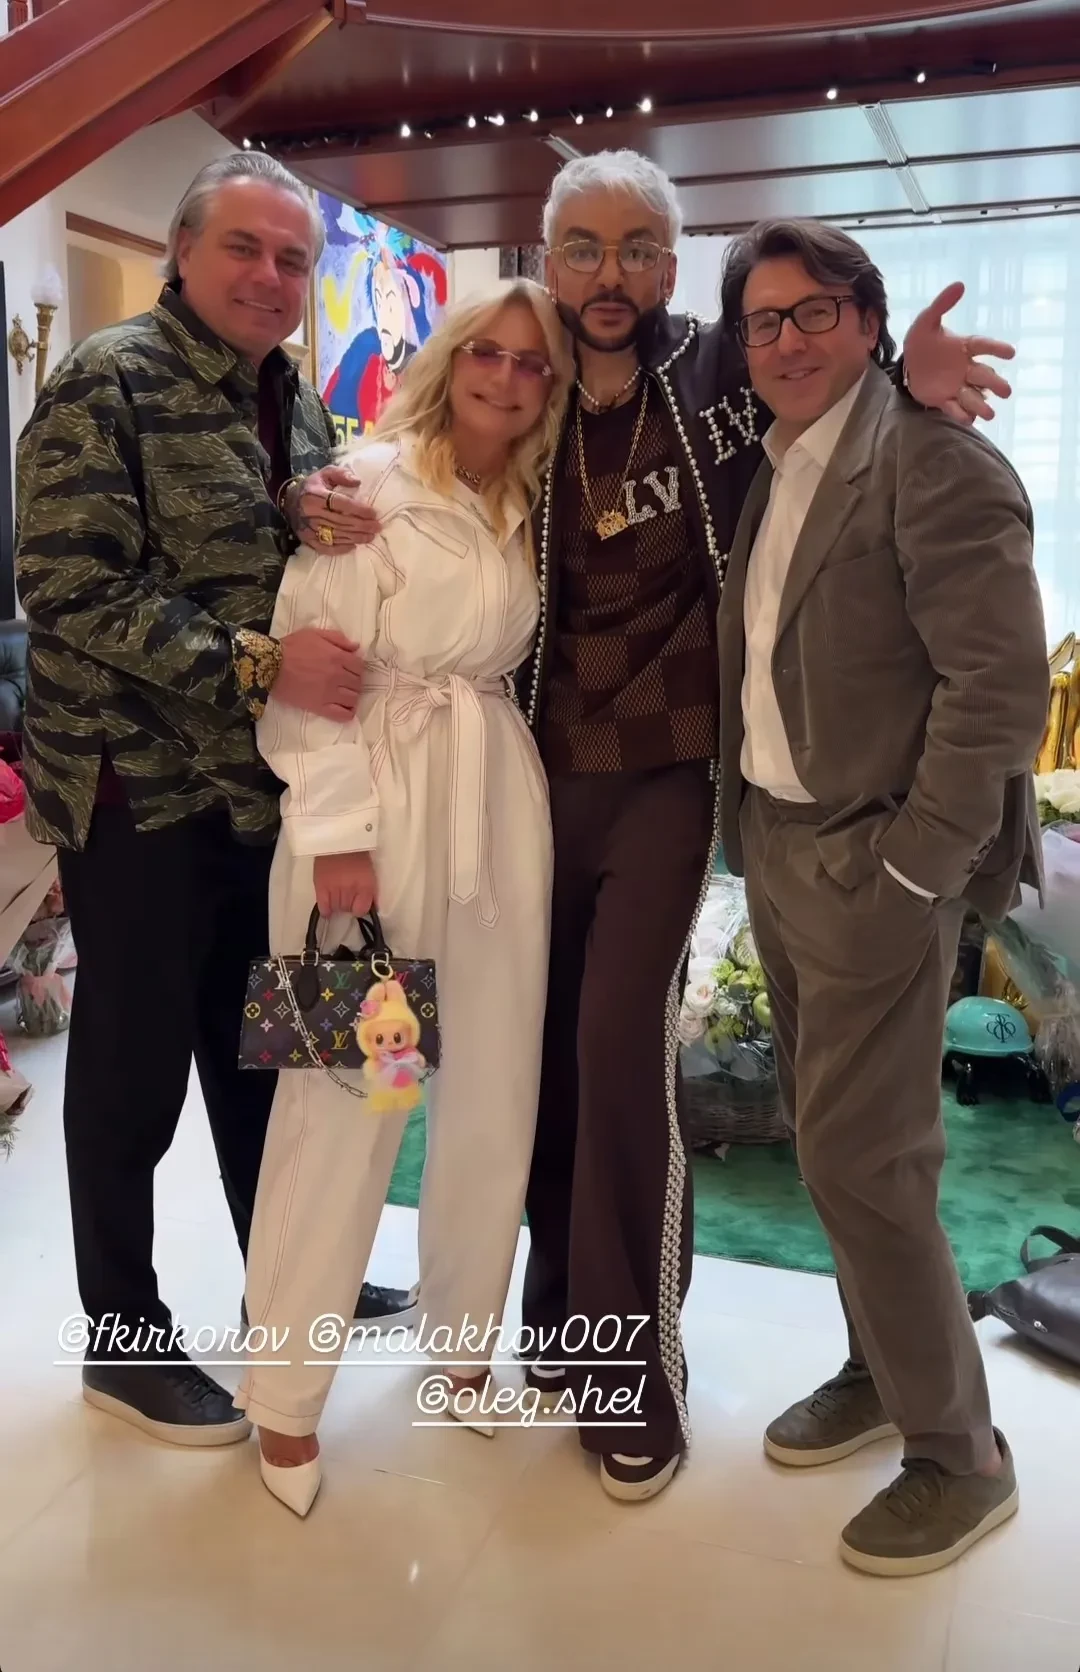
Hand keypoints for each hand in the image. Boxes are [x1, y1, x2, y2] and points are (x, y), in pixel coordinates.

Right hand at [275, 627, 363, 722]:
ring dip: (352, 696)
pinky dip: (348, 713)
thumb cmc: (290, 647)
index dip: (356, 668)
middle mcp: (337, 676)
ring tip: (343, 694)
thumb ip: (338, 639)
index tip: (350, 669)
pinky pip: (342, 715)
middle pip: (358, 683)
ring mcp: (329, 693)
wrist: (270, 665)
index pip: (359, 666)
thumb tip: (356, 648)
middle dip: (354, 681)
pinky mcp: (319, 707)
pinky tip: (345, 709)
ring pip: (353, 698)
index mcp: (338, 657)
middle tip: (345, 681)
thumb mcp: (314, 634)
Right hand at [289, 465, 380, 553]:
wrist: (289, 502)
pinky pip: (326, 547)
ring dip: (356, 538)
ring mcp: (309, 528)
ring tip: (370, 537)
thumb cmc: (312, 487)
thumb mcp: (324, 474)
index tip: (373, 513)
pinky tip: (353, 546)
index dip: (358, 510)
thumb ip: (341, 474)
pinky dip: (341, 548)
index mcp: (315, 495)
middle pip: (341, 521)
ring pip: (336, 535)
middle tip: (377, 527)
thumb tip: (358, 481)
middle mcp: (311, 512)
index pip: (341, 504)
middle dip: (362, 526)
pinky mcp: (307, 540)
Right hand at [314, 851, 376, 917]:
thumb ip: (369, 890)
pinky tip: (327, 910)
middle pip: (347, 908)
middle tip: (346, 896)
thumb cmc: (356, 854)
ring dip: (337, 905)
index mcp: (365, 885)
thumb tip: (372, 906)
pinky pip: (323, 906)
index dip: (359, 909)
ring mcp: (334, 888)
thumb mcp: (369, 872)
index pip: (361, 909)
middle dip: (347, 904)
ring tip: (336, 897)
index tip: (356, 906)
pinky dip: (326, 910)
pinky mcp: (320, 886)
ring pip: (336, 908)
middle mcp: (351, 889)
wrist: (337, 839)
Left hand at [902, 282, 1014, 424]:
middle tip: (1005, 391)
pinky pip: (955, 408)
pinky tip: (968, 419)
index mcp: (964, 347)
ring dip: (981, 405)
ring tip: (990, 414)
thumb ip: (942, 305)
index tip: (1011, 353)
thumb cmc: (921, 341)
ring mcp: (956, 386)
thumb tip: (960, 285)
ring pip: (973, 396)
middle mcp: (965, 368)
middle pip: (984, 376)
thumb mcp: (926, 321)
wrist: (906, 364)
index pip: (983, 346)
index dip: (997, 349)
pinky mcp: (944, 400)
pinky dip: (961, 414)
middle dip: (995, 384)